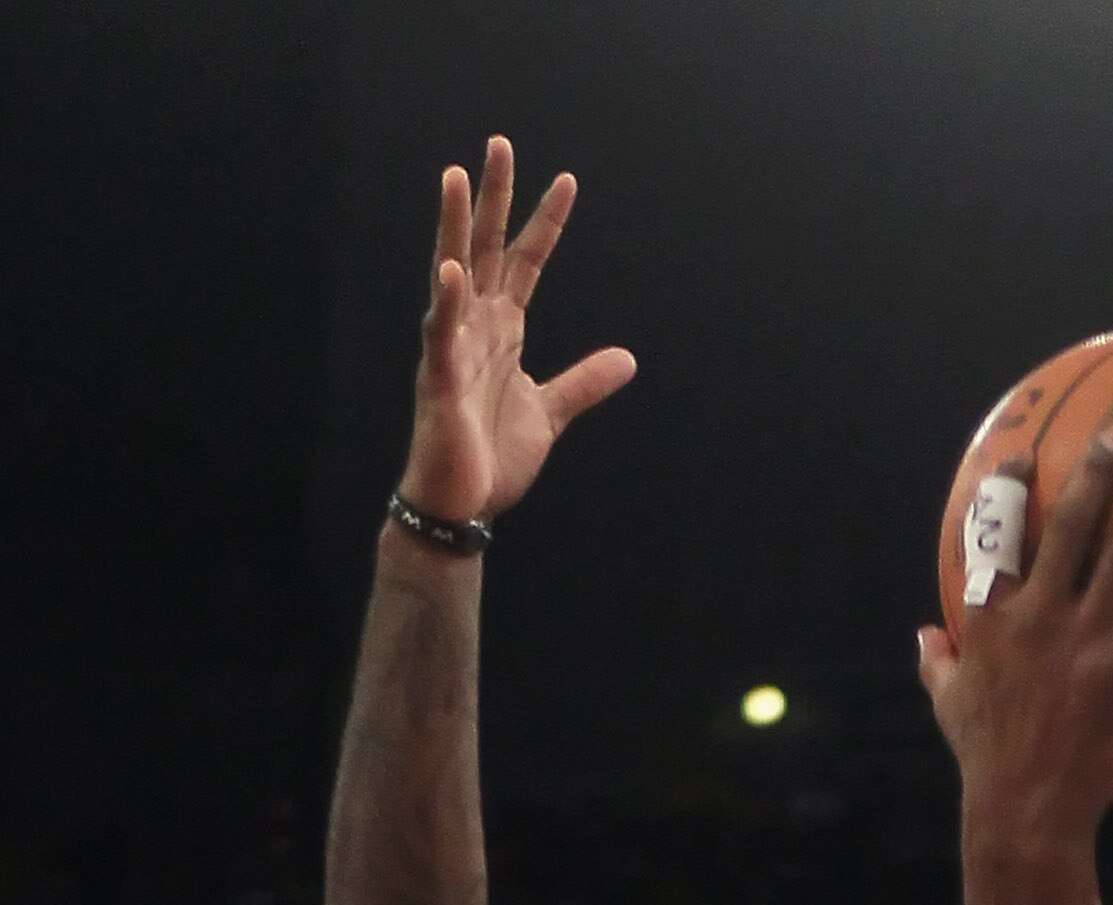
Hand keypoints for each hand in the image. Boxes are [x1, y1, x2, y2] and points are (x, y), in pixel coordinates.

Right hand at [399, 136, 635, 527]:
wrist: (463, 505)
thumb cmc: (492, 458)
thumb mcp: (549, 412)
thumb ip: (583, 382)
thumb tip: (627, 359)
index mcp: (501, 331)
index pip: (525, 263)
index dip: (545, 223)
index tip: (566, 180)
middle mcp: (474, 328)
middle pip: (484, 249)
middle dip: (492, 198)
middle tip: (499, 144)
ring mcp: (453, 349)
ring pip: (452, 274)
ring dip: (453, 226)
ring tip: (455, 177)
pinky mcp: (440, 381)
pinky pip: (441, 334)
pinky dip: (446, 303)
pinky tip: (451, 271)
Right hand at [918, 434, 1112, 847]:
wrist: (1019, 808)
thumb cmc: (986, 760)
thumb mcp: (948, 705)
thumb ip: (935, 664)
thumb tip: (921, 637)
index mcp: (991, 615)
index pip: (993, 532)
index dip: (1008, 486)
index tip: (1024, 453)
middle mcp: (1035, 613)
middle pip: (1067, 523)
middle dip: (1095, 472)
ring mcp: (1078, 638)